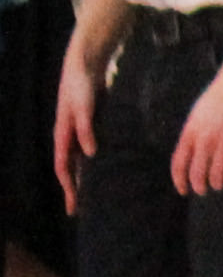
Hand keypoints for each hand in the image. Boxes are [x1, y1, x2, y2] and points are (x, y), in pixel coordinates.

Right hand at [48, 51, 89, 201]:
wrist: (85, 65)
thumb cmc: (82, 86)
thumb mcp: (85, 107)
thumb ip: (86, 129)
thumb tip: (90, 154)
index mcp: (63, 135)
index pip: (64, 168)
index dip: (69, 188)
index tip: (74, 206)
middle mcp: (68, 136)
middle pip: (70, 169)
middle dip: (74, 190)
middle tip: (80, 211)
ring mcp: (77, 132)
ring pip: (78, 162)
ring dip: (83, 178)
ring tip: (91, 196)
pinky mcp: (88, 125)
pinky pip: (88, 150)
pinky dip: (93, 163)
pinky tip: (104, 170)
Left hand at [169, 63, 222, 195]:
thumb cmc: (217, 99)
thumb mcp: (197, 116)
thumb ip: (193, 136)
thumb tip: (191, 157)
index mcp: (190, 133)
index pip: (179, 165)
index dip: (179, 181)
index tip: (183, 190)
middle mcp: (205, 139)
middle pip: (197, 173)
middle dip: (199, 187)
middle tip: (203, 190)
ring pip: (217, 175)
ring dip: (217, 184)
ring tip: (218, 184)